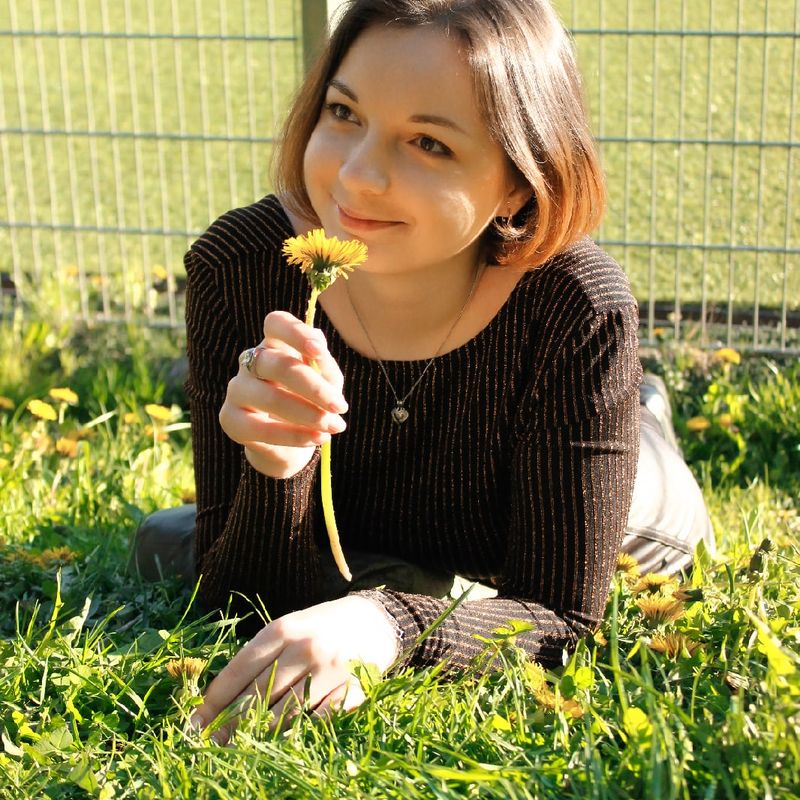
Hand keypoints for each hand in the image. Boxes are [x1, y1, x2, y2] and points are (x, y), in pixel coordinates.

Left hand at [190, 595, 399, 743]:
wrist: (374, 621)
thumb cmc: (320, 629)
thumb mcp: (289, 630)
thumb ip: (259, 658)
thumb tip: (217, 702)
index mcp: (283, 628)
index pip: (239, 669)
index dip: (214, 700)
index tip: (195, 723)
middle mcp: (305, 647)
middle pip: (258, 695)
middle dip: (229, 725)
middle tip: (210, 746)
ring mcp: (330, 669)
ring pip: (285, 714)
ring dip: (259, 736)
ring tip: (238, 750)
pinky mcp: (353, 688)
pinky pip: (318, 721)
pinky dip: (298, 734)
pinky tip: (283, 743)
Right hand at [218, 310, 348, 478]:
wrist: (291, 443)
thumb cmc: (312, 402)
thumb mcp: (328, 383)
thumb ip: (324, 366)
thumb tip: (319, 350)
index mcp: (274, 343)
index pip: (275, 323)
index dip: (296, 333)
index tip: (319, 351)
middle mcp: (250, 361)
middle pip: (277, 364)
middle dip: (314, 387)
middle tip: (340, 407)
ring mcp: (237, 389)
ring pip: (269, 397)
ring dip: (308, 414)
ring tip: (334, 426)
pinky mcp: (229, 419)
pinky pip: (261, 428)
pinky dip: (294, 435)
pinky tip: (316, 438)